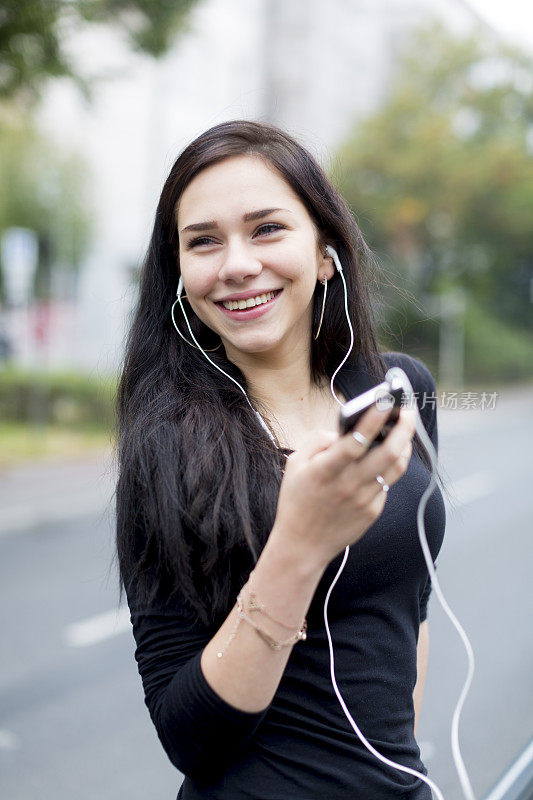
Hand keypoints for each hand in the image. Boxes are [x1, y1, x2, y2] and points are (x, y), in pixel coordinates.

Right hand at [271, 403, 416, 570]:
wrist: (302, 545)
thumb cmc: (296, 500)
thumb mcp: (295, 464)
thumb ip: (318, 441)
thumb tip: (344, 430)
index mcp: (325, 471)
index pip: (355, 442)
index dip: (372, 420)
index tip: (387, 400)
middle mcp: (348, 485)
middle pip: (387, 453)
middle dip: (403, 428)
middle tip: (408, 411)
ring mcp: (364, 500)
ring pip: (395, 467)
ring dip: (405, 445)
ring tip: (404, 430)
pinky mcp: (373, 511)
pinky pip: (386, 484)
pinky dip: (388, 467)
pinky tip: (386, 457)